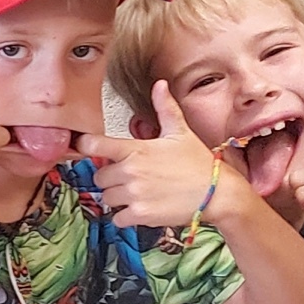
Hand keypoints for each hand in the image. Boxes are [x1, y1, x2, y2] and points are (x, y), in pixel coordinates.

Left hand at [82, 84, 240, 229]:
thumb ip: (165, 108)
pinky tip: (141, 208)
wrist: (217, 193)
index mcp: (136, 149)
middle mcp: (131, 171)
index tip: (88, 149)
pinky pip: (118, 218)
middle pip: (99, 176)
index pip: (94, 145)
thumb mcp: (181, 132)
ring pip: (107, 198)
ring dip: (118, 197)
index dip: (86, 147)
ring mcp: (134, 194)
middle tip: (130, 177)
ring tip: (138, 192)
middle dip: (111, 177)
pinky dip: (125, 216)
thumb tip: (159, 85)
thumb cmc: (198, 163)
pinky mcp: (141, 214)